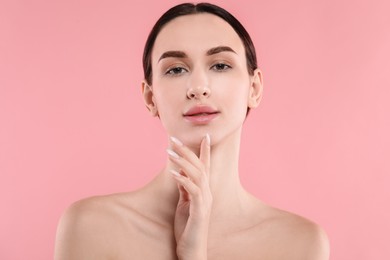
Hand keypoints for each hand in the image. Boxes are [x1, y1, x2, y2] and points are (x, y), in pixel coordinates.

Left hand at [167, 134, 211, 259]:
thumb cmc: (188, 228)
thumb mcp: (184, 204)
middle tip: (174, 138)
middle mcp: (207, 193)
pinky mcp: (200, 210)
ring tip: (169, 152)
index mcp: (204, 190)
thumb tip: (179, 174)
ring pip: (198, 175)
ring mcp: (205, 201)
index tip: (204, 135)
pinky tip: (173, 173)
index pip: (205, 166)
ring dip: (183, 162)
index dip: (205, 151)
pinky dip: (183, 180)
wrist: (192, 249)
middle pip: (200, 167)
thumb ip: (184, 189)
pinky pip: (193, 191)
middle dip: (188, 151)